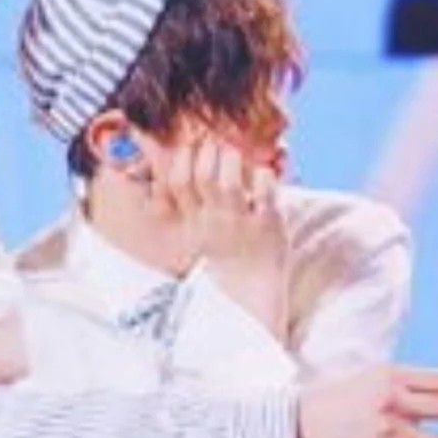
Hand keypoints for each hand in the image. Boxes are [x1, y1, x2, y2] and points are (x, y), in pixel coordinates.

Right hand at [163, 137, 288, 338]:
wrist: (248, 292)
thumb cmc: (223, 256)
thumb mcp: (195, 234)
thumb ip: (187, 206)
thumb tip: (169, 178)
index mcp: (195, 220)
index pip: (178, 182)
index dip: (183, 158)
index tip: (193, 147)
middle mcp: (214, 220)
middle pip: (202, 177)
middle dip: (209, 152)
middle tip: (219, 145)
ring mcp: (240, 223)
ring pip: (229, 182)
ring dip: (233, 159)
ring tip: (238, 155)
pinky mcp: (268, 224)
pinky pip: (265, 191)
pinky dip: (264, 175)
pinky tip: (263, 174)